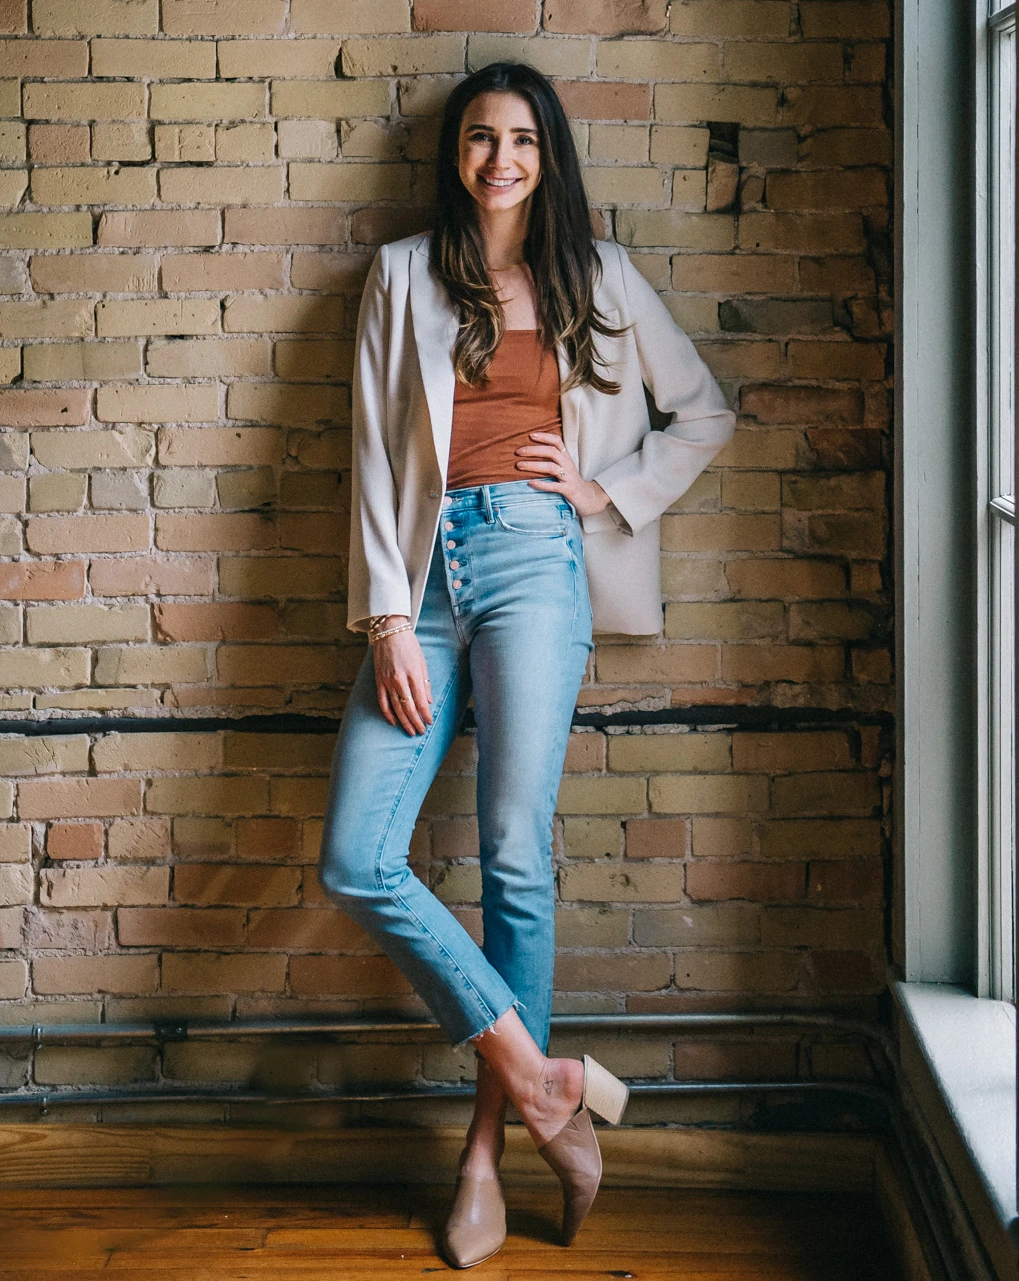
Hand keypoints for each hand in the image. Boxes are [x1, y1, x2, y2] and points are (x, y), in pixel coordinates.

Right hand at [371, 617, 432, 735]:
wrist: (389, 631)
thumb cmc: (408, 645)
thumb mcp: (422, 661)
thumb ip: (425, 682)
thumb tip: (428, 701)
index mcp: (413, 674)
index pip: (420, 701)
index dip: (425, 715)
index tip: (429, 723)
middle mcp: (400, 679)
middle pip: (408, 707)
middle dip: (415, 722)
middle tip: (420, 731)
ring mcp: (387, 681)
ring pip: (396, 707)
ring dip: (404, 721)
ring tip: (410, 731)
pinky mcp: (378, 680)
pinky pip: (382, 701)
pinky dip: (388, 713)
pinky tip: (393, 722)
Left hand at [514, 430, 611, 517]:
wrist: (588, 498)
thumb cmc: (570, 481)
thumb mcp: (563, 467)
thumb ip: (551, 459)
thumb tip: (530, 452)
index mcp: (566, 457)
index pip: (557, 441)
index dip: (545, 437)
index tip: (531, 435)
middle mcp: (568, 465)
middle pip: (551, 452)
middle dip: (533, 450)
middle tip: (518, 452)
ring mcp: (569, 477)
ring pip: (551, 467)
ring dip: (534, 465)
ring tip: (519, 465)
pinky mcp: (568, 490)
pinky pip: (554, 486)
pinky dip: (542, 484)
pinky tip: (530, 483)